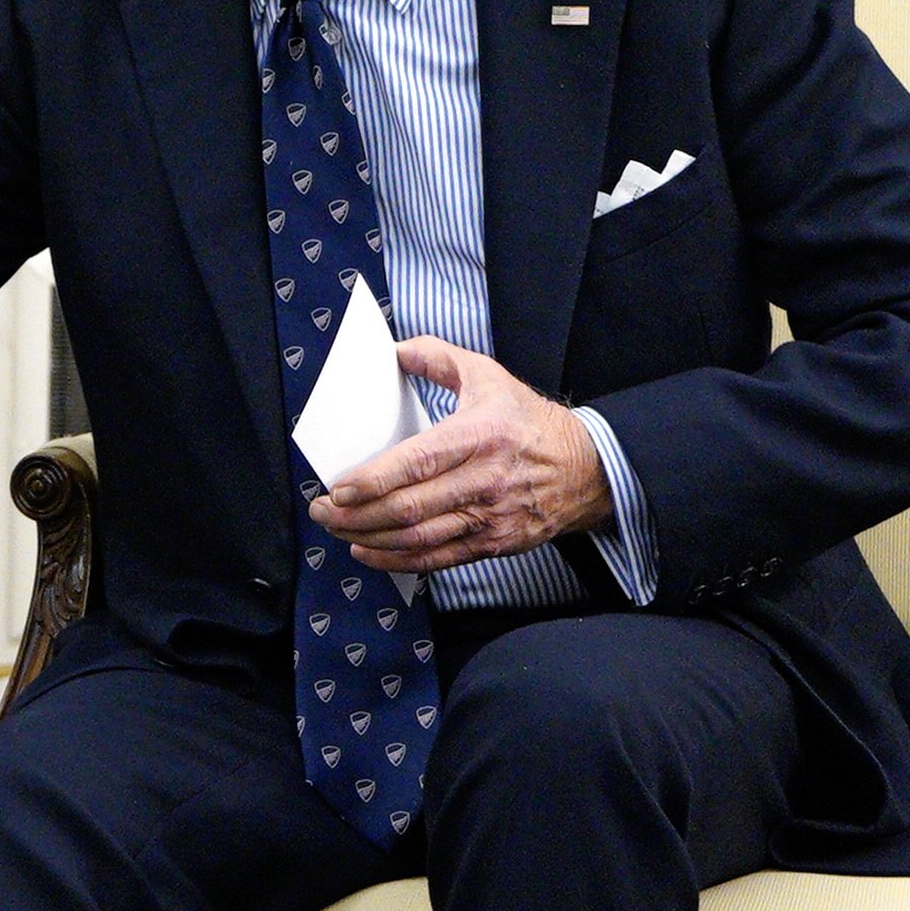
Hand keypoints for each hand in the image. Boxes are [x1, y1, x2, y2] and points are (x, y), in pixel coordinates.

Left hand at [307, 337, 609, 573]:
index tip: (338, 486)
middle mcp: (484, 481)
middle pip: (410, 507)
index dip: (373, 479)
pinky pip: (437, 559)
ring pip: (418, 538)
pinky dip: (397, 559)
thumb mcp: (487, 375)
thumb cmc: (528, 420)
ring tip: (336, 528)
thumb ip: (437, 357)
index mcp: (479, 435)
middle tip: (322, 508)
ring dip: (369, 538)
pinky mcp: (493, 544)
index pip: (418, 462)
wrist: (587, 469)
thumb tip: (393, 351)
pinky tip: (367, 550)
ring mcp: (489, 518)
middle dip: (357, 513)